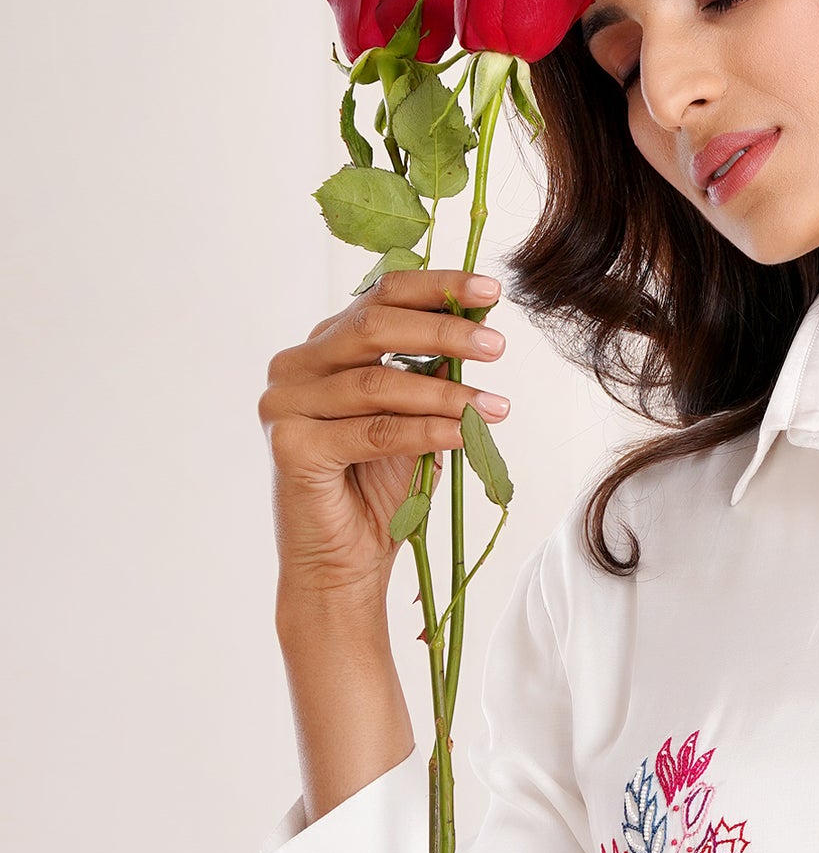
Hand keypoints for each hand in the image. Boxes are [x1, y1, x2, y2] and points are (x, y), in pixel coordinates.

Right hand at [258, 266, 509, 618]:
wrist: (343, 564)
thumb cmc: (379, 491)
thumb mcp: (415, 420)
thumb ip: (431, 374)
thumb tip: (478, 327)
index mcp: (322, 348)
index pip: (378, 298)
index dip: (435, 288)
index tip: (491, 289)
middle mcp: (295, 367)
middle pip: (373, 326)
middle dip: (443, 330)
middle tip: (498, 344)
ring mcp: (285, 405)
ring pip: (377, 383)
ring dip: (446, 391)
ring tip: (497, 405)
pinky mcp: (291, 447)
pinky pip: (372, 431)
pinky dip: (425, 431)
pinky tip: (465, 433)